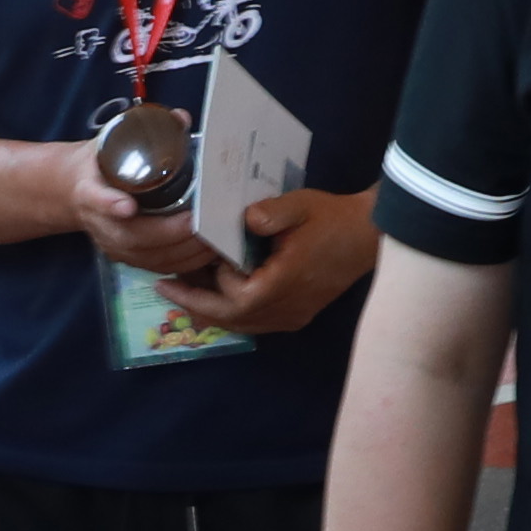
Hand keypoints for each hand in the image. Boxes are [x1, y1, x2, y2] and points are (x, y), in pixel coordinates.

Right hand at [62, 136, 217, 276]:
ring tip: (213, 236)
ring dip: (184, 250)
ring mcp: (113, 246)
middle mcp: (100, 224)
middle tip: (200, 220)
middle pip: (133, 237)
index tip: (128, 207)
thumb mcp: (111, 141)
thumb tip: (180, 118)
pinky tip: (207, 252)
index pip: (96, 199)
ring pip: (149, 257)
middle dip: (170, 232)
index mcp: (89, 191)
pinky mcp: (127, 259)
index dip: (111, 205)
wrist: (74, 191)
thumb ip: (144, 129)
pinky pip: (158, 267)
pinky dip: (185, 263)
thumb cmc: (100, 165)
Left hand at [156, 184, 378, 340]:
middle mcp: (285, 309)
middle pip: (231, 320)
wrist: (368, 236)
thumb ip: (271, 212)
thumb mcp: (301, 205)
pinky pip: (255, 323)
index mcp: (283, 285)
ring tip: (181, 295)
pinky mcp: (297, 316)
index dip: (217, 280)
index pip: (236, 297)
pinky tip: (217, 299)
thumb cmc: (332, 218)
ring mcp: (292, 317)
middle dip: (195, 304)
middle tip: (162, 288)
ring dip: (211, 311)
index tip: (207, 256)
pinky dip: (232, 313)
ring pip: (241, 325)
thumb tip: (244, 219)